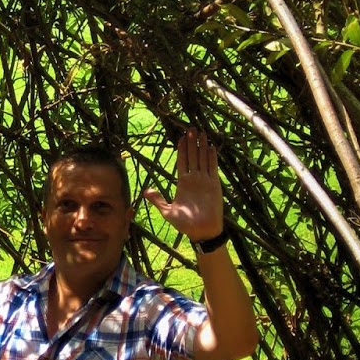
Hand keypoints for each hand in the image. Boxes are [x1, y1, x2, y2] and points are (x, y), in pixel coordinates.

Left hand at [143, 128, 225, 242]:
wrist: (202, 231)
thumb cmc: (185, 224)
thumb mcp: (167, 211)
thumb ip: (158, 200)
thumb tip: (145, 191)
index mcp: (182, 183)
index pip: (182, 162)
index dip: (182, 149)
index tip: (180, 137)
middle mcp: (194, 179)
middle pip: (192, 156)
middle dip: (191, 143)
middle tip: (191, 128)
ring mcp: (204, 181)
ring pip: (203, 158)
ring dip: (202, 146)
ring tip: (201, 132)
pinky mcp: (214, 184)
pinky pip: (212, 168)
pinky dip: (212, 157)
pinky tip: (211, 146)